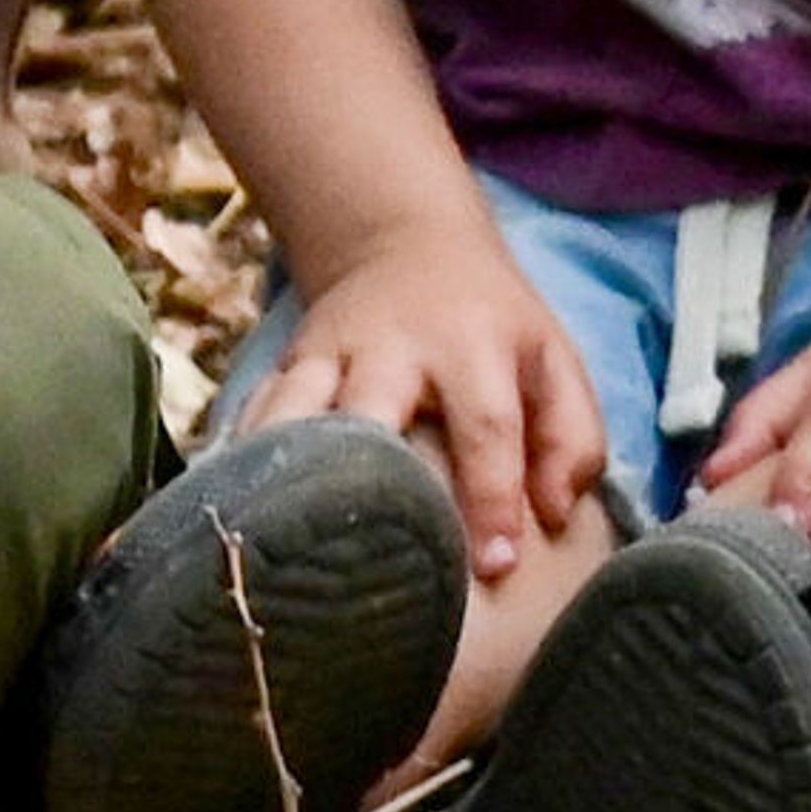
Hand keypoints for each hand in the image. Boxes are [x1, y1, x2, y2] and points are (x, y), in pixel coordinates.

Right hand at [243, 216, 609, 581]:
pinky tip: (238, 519)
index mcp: (472, 347)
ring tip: (284, 549)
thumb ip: (572, 439)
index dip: (490, 497)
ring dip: (289, 478)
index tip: (493, 565)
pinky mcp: (284, 365)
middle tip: (376, 566)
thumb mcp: (553, 363)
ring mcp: (328, 354)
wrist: (405, 245)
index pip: (485, 426)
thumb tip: (553, 514)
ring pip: (295, 415)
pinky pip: (254, 417)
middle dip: (375, 487)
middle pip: (372, 414)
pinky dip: (244, 464)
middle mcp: (393, 348)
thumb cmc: (493, 327)